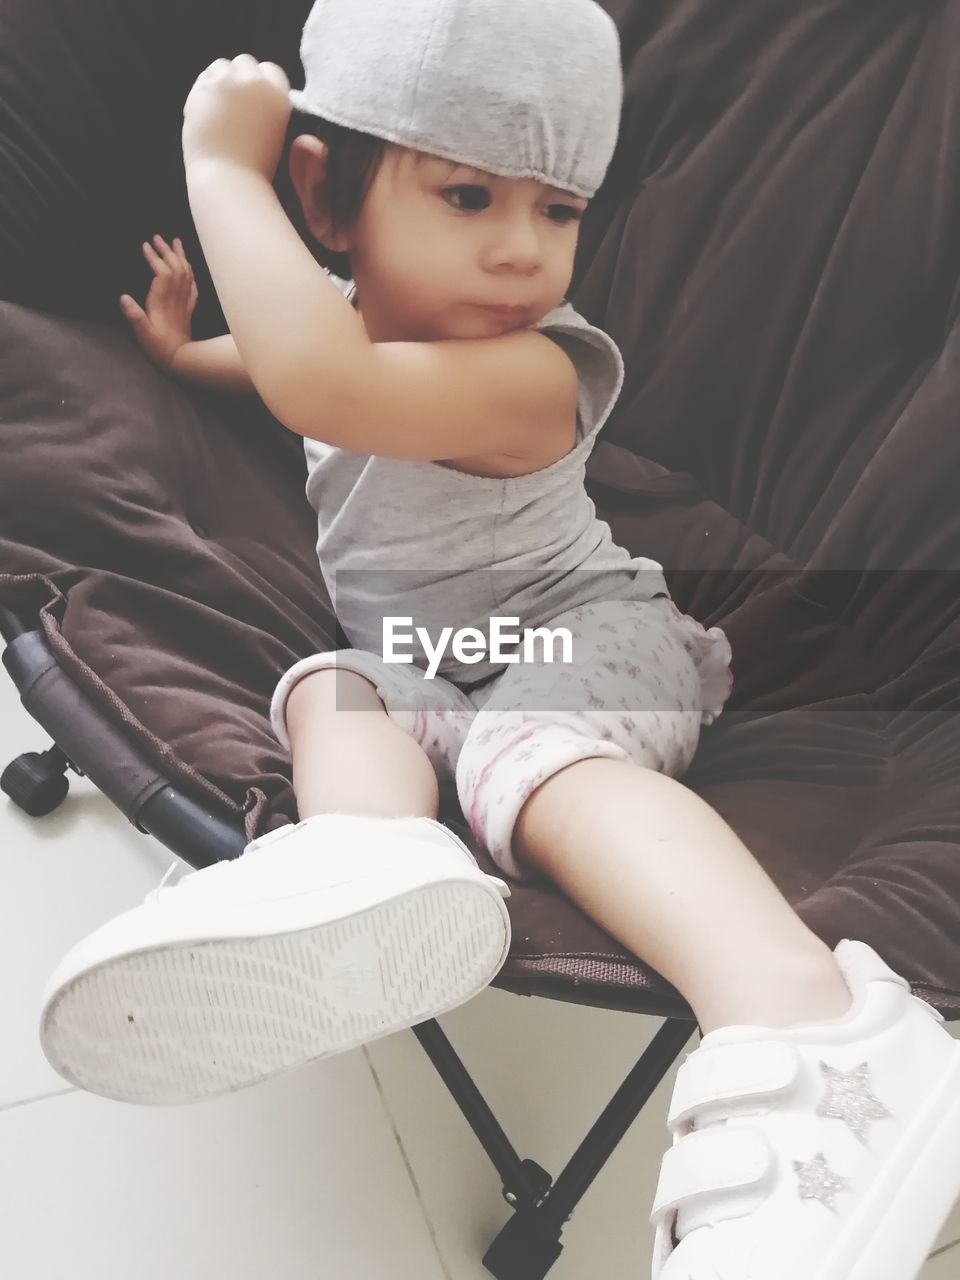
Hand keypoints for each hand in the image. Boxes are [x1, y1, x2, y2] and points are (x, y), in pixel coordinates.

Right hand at [119, 235, 197, 369]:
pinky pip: (192, 285)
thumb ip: (133, 314)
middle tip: (158, 237)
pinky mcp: (189, 308)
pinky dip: (190, 272)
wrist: (181, 359)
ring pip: (186, 273)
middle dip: (167, 250)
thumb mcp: (142, 332)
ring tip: (176, 242)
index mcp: (162, 300)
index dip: (154, 257)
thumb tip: (123, 297)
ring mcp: (184, 302)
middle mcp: (175, 297)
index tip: (146, 245)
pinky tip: (188, 267)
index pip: (161, 272)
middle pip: (175, 267)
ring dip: (181, 256)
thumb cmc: (159, 347)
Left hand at [182, 54, 290, 178]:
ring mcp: (227, 83)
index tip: (255, 100)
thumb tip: (256, 98)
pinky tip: (206, 113)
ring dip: (220, 80)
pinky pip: (203, 79)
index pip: (271, 70)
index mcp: (279, 96)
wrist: (230, 180)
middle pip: (245, 62)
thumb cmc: (257, 171)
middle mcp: (254, 83)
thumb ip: (269, 109)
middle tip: (234, 105)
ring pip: (221, 66)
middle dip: (239, 78)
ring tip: (219, 107)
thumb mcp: (277, 135)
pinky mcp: (203, 90)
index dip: (262, 83)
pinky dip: (204, 92)